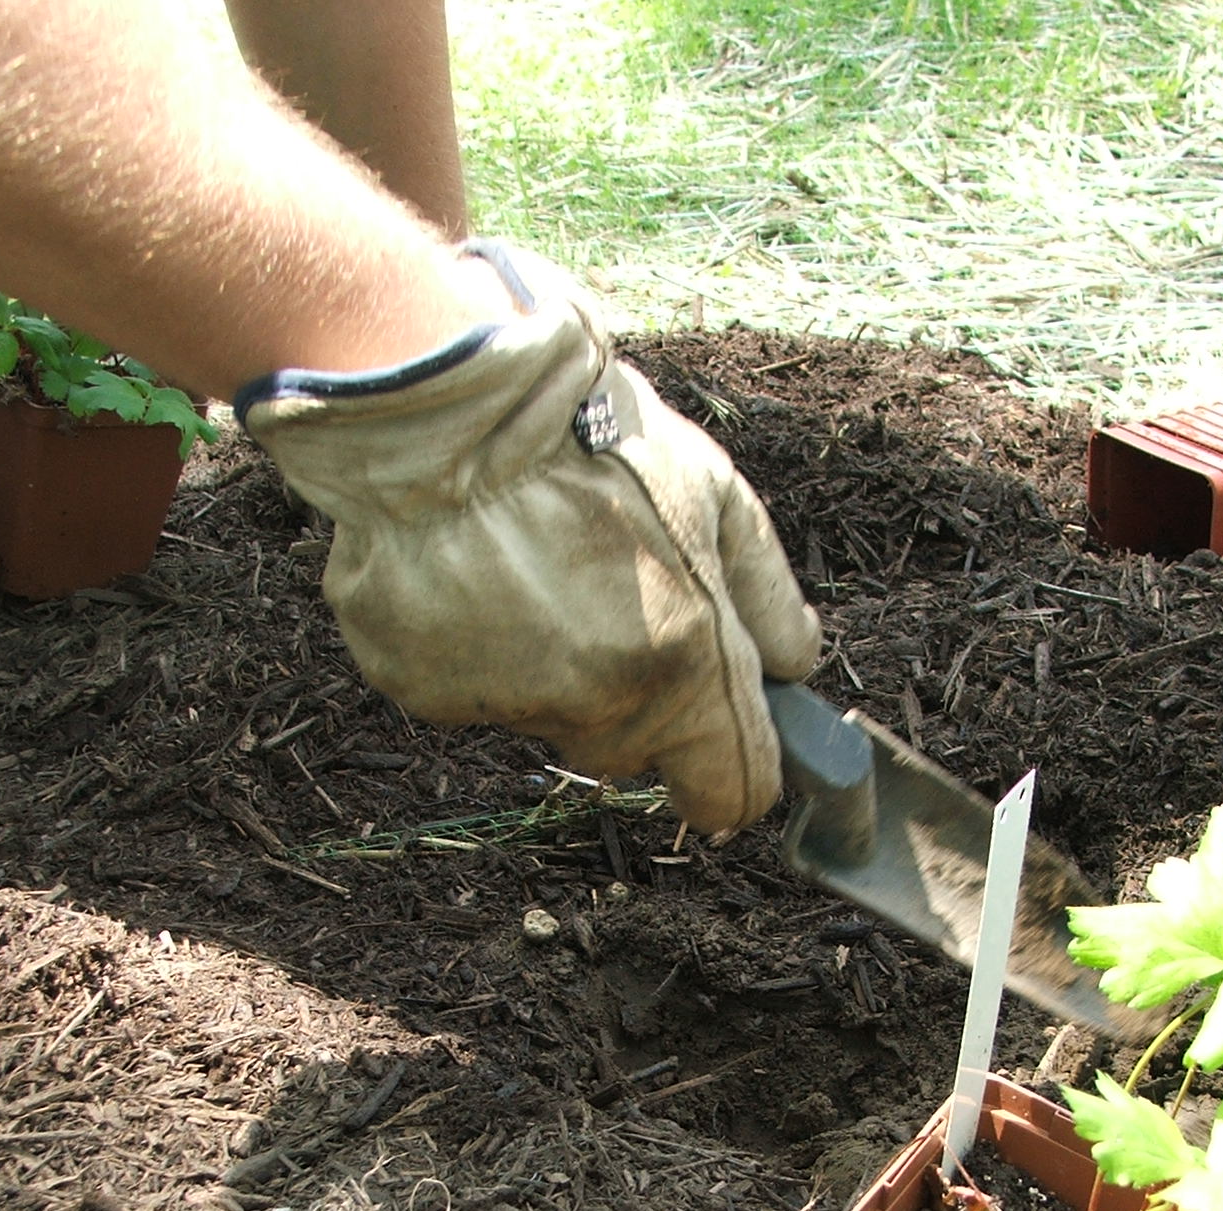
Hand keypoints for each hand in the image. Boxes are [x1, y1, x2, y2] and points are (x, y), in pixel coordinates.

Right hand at [239, 243, 820, 832]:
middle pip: (636, 753)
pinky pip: (472, 694)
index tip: (727, 742)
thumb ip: (769, 596)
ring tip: (534, 568)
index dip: (736, 770)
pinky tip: (473, 571)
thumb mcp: (717, 494)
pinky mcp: (426, 692)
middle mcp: (601, 705)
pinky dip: (477, 649)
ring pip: (553, 720)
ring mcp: (509, 705)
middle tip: (614, 598)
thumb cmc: (594, 440)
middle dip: (640, 700)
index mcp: (687, 668)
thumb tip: (795, 665)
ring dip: (556, 670)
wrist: (452, 406)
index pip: (732, 793)